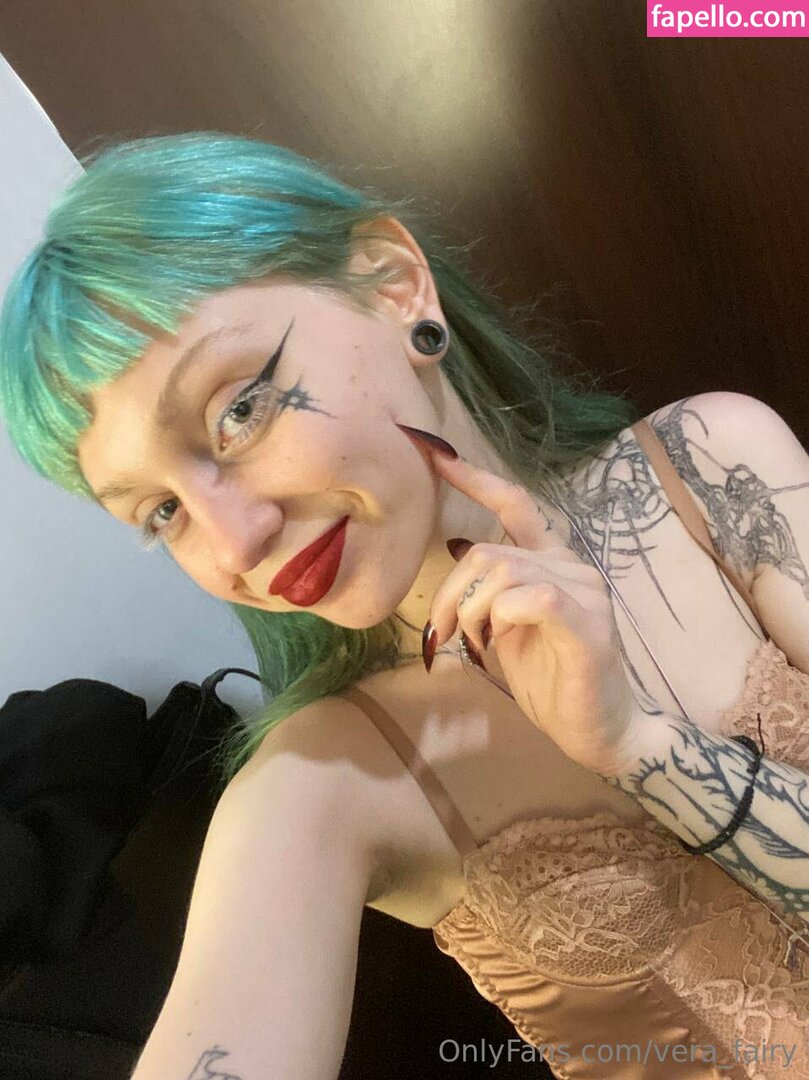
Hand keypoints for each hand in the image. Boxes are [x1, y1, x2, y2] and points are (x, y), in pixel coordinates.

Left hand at [399, 426, 642, 776]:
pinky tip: (499, 641)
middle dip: (450, 593)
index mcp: (552, 563)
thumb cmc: (550, 680)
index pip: (516, 505)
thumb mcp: (505, 629)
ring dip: (471, 611)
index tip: (440, 459)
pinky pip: (533, 598)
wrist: (598, 730)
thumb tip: (455, 552)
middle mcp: (572, 566)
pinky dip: (502, 618)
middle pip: (489, 551)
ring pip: (504, 572)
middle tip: (443, 634)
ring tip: (476, 645)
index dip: (477, 481)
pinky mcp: (587, 624)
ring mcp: (585, 592)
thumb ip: (489, 591)